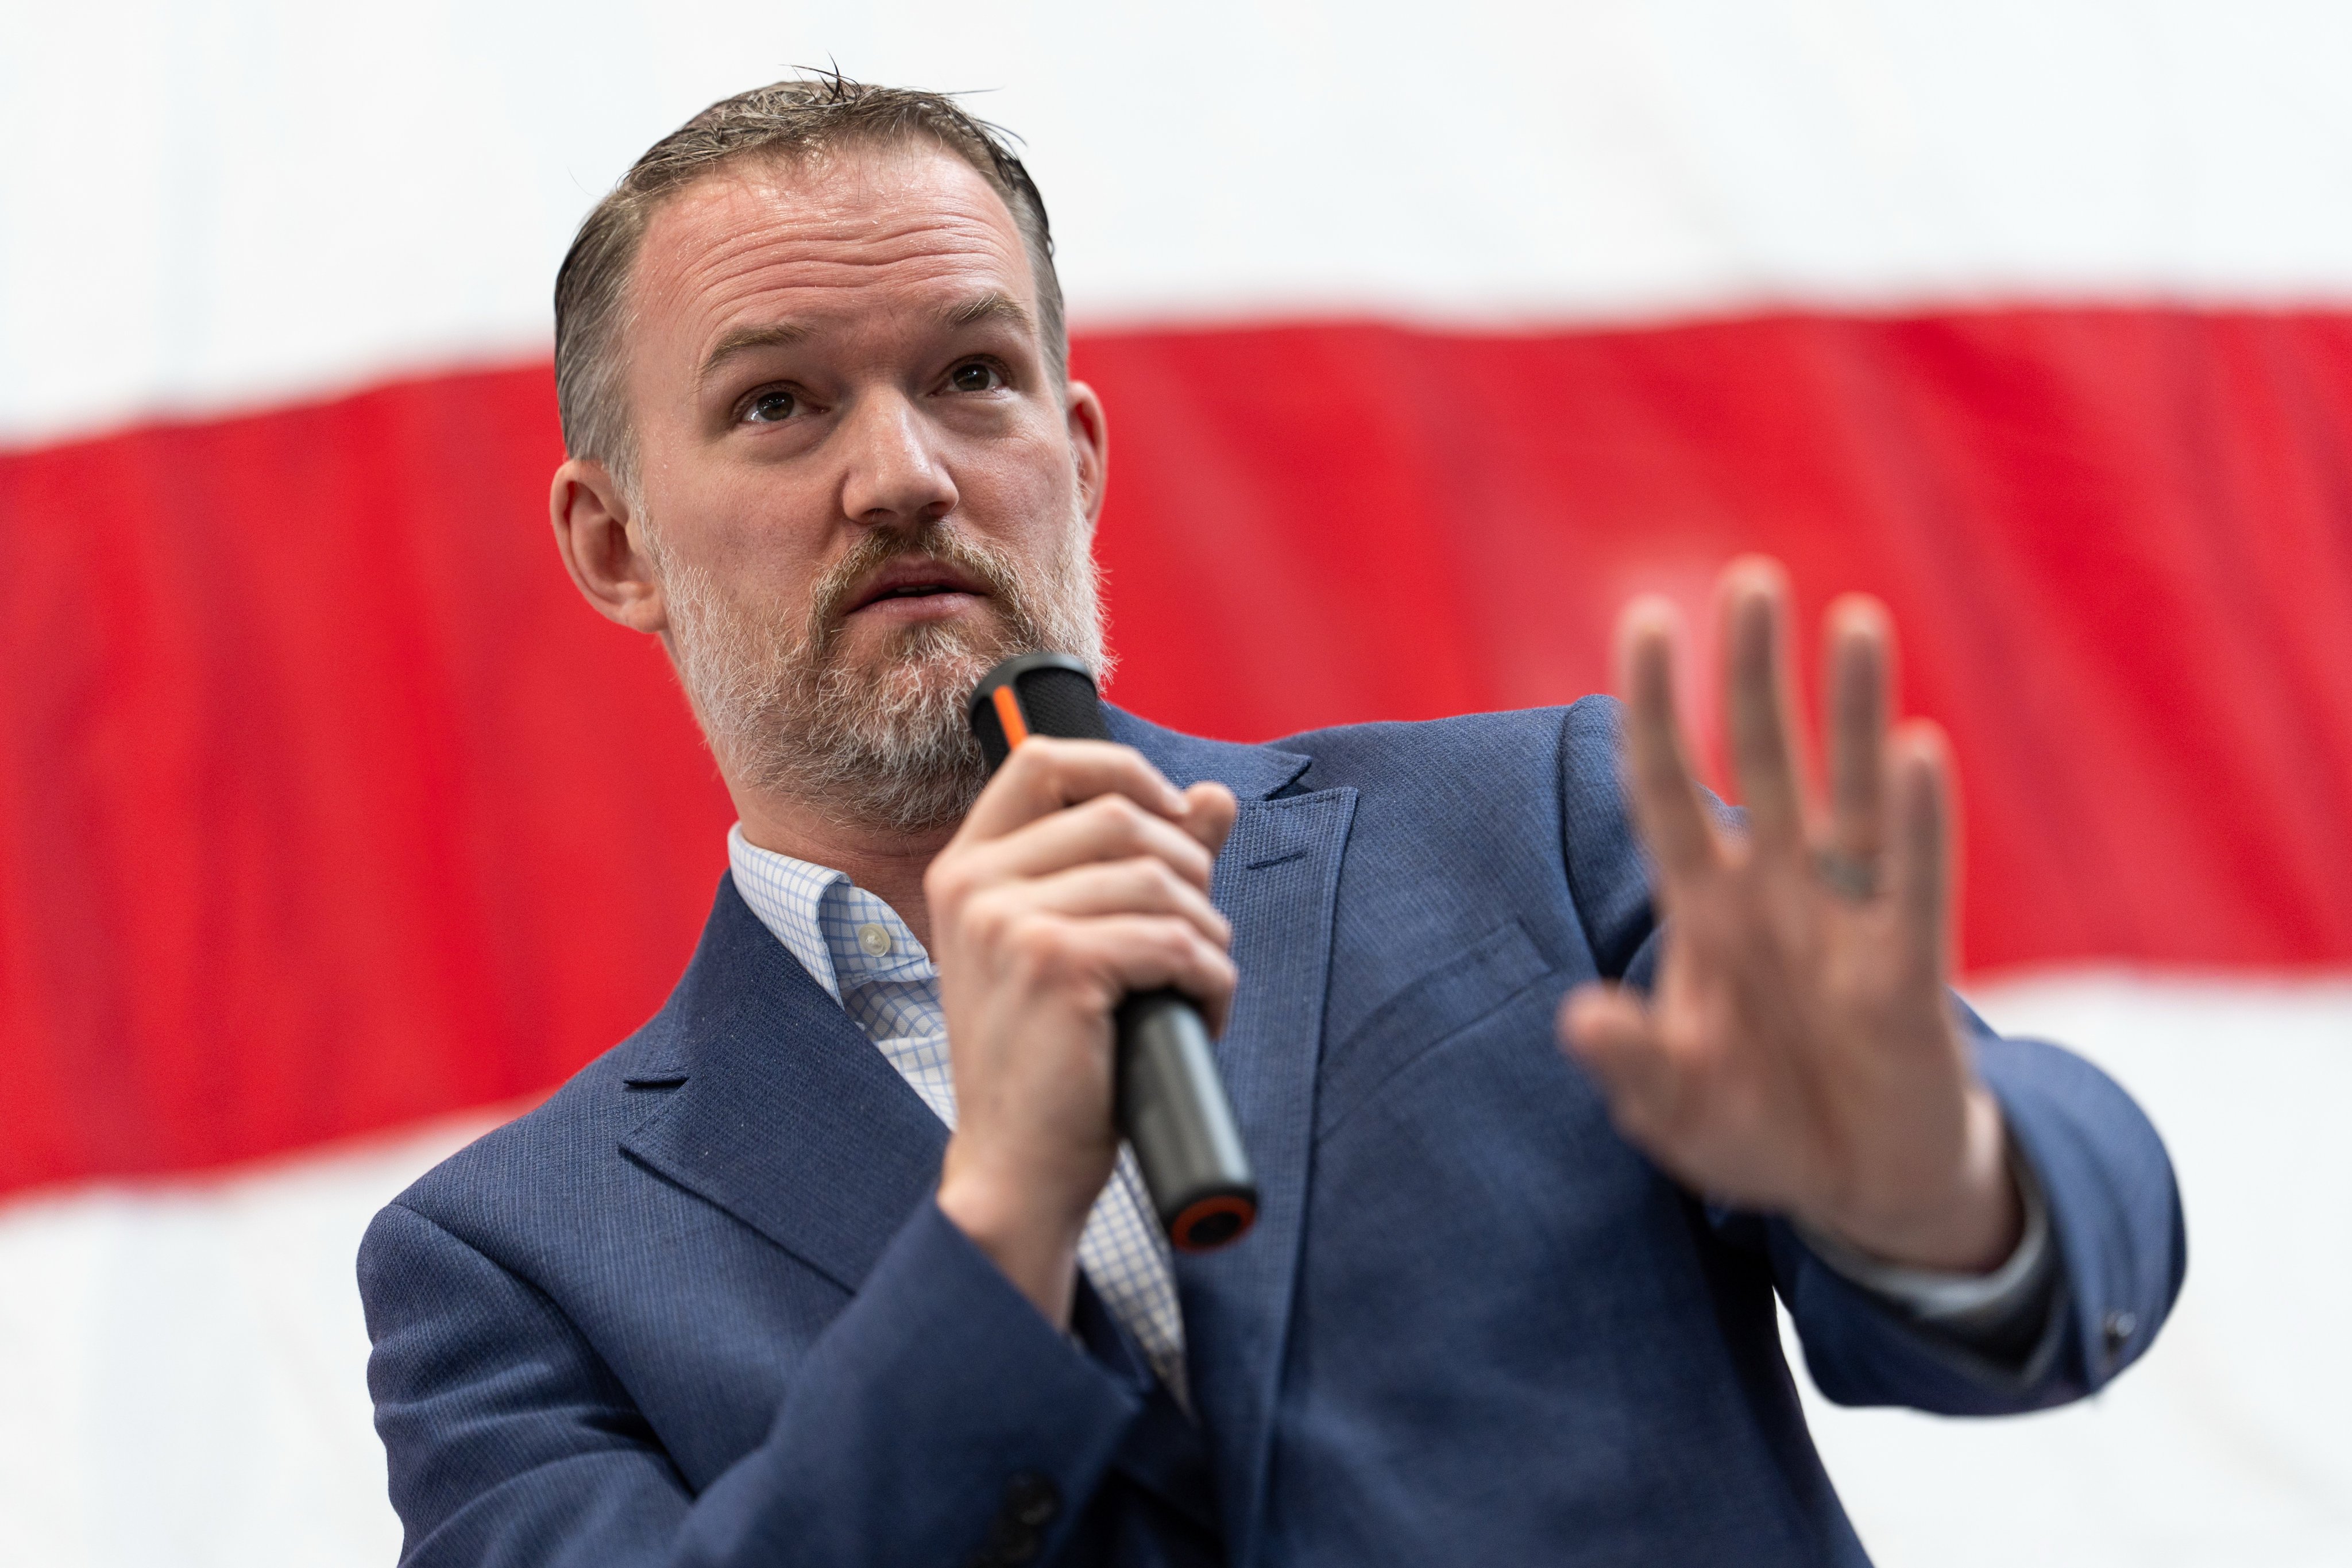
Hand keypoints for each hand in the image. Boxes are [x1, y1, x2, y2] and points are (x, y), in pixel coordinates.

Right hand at [925, 738, 1238, 1324]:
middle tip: (1194, 937)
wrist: (1016, 1168)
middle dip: (1189, 872)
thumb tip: (1215, 797)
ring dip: (1206, 935)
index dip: (1123, 770)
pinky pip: (1173, 941)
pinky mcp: (1056, 965)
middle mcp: (975, 886)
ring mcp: (1009, 923)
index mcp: (966, 871)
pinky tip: (1200, 1015)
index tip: (1171, 816)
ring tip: (1196, 983)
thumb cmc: (1049, 1061)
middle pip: (1123, 818)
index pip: (1044, 760)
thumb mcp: (1076, 946)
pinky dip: (1210, 980)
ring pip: (1159, 881)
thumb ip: (1136, 864)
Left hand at [1558, 558, 2020, 1273]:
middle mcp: (1775, 896)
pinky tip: (1915, 750)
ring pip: (1846, 800)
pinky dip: (1915, 823)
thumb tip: (1576, 1019)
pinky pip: (1913, 886)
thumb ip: (1632, 1063)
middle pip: (1761, 764)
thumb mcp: (1675, 1105)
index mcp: (1705, 910)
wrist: (1856, 1189)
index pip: (1667, 790)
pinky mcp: (1908, 978)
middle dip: (1754, 677)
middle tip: (1753, 578)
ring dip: (1851, 714)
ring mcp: (1846, 928)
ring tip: (1856, 620)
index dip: (1656, 711)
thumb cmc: (1756, 1129)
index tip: (1645, 619)